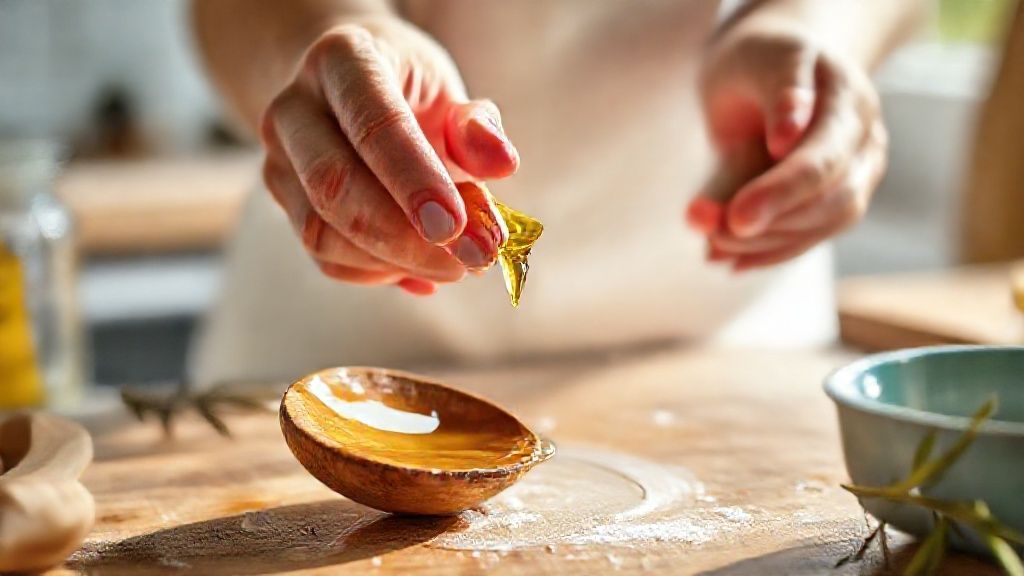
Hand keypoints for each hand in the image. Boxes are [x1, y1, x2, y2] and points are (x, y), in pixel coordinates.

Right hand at [260, 16, 517, 294]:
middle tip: (471, 261)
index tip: (457, 226)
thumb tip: (501, 163)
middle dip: (406, 238)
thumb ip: (475, 126)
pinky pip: (325, 257)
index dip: (415, 181)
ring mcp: (278, 159)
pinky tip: (422, 269)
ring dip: (396, 262)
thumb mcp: (445, 87)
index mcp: (342, 60)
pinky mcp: (281, 203)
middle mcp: (295, 107)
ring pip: (322, 231)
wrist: (341, 89)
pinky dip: (380, 273)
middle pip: (334, 185)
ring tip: (456, 265)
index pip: (372, 125)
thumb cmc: (403, 86)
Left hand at [686, 25, 887, 271]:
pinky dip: (766, 253)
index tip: (737, 217)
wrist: (773, 70)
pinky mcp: (837, 202)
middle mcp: (865, 142)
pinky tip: (727, 261)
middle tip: (708, 231)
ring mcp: (858, 175)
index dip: (781, 191)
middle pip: (832, 200)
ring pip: (822, 226)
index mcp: (849, 100)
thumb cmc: (760, 62)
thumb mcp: (759, 61)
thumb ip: (777, 95)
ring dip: (764, 243)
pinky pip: (809, 237)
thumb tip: (786, 140)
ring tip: (710, 244)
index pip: (823, 158)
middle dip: (769, 224)